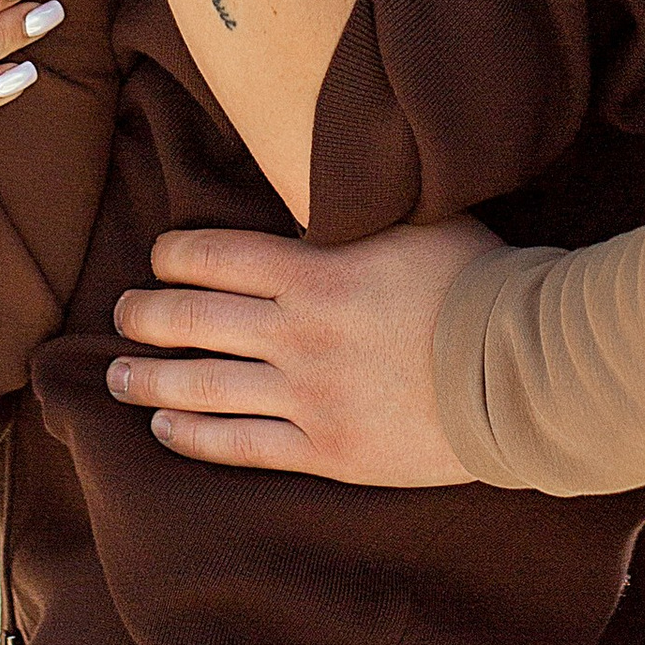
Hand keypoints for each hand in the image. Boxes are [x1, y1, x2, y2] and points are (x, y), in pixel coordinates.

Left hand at [104, 216, 505, 480]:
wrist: (526, 373)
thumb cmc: (479, 283)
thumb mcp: (414, 222)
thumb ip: (354, 217)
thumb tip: (315, 195)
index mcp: (317, 271)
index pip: (214, 256)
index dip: (172, 256)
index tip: (158, 258)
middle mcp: (299, 334)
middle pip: (194, 320)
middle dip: (145, 316)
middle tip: (122, 315)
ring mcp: (310, 396)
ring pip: (202, 387)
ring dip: (149, 379)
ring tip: (118, 376)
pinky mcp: (329, 449)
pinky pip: (241, 446)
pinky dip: (194, 435)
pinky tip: (165, 427)